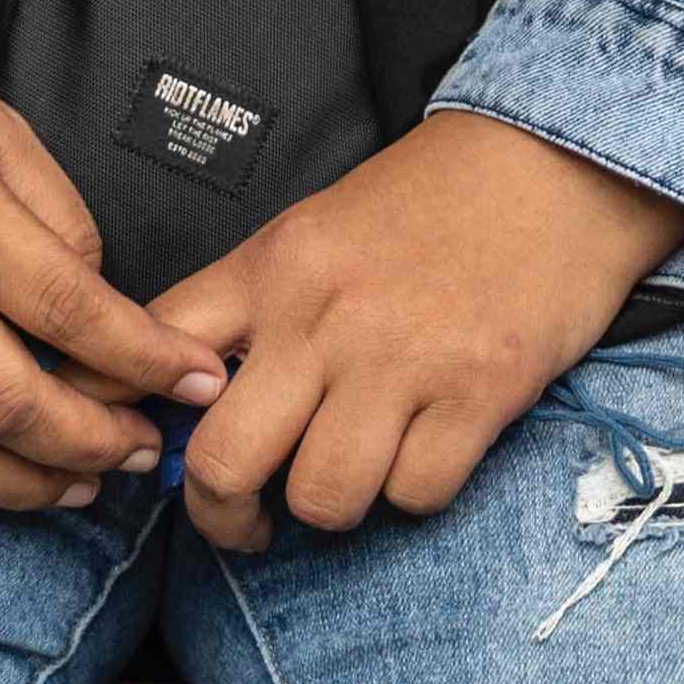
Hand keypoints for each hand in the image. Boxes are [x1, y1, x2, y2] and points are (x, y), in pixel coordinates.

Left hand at [152, 111, 683, 553]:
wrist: (555, 163)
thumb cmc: (432, 203)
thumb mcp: (316, 230)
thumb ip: (252, 307)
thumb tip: (189, 399)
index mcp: (273, 266)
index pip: (155, 349)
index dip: (128, 413)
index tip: (148, 446)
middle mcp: (324, 316)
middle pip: (223, 462)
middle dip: (222, 515)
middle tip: (243, 520)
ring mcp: (403, 358)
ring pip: (322, 499)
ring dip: (330, 507)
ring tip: (348, 477)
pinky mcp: (480, 391)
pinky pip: (415, 495)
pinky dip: (415, 493)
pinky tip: (424, 450)